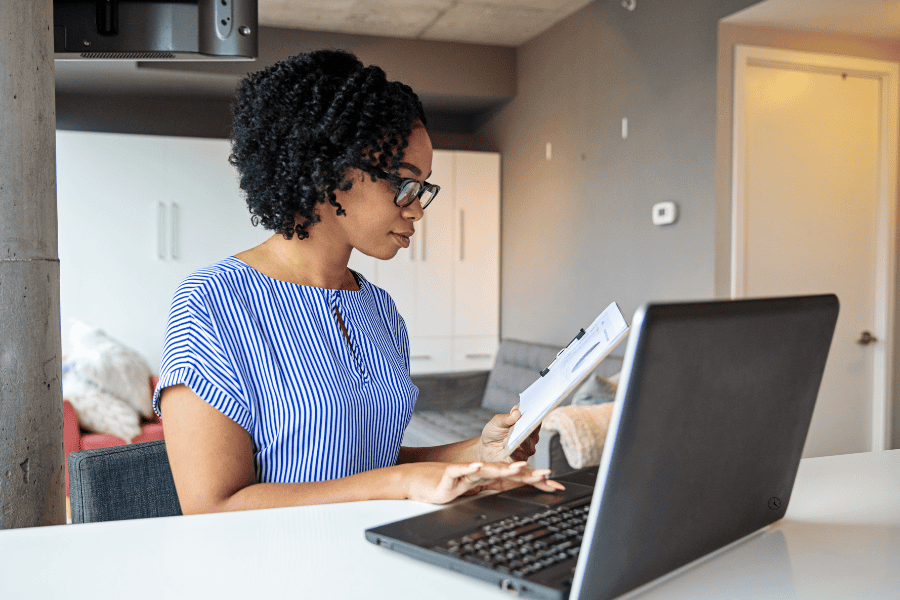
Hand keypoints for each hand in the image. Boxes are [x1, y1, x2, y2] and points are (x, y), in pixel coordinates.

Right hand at [402, 461, 561, 504]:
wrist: (419, 481)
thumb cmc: (447, 486)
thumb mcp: (474, 491)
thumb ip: (493, 489)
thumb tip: (514, 492)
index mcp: (488, 477)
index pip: (515, 479)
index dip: (535, 481)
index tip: (555, 485)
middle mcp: (481, 472)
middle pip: (507, 472)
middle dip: (528, 474)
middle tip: (547, 474)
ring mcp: (466, 472)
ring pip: (488, 470)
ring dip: (503, 468)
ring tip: (519, 467)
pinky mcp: (451, 474)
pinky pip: (462, 471)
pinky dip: (470, 468)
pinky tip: (479, 466)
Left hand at [478, 405, 540, 463]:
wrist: (485, 448)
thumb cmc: (494, 433)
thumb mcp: (497, 422)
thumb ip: (506, 417)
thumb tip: (516, 411)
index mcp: (527, 424)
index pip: (536, 419)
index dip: (534, 415)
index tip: (531, 412)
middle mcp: (530, 437)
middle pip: (533, 432)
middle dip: (527, 428)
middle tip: (521, 425)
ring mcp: (527, 449)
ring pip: (528, 445)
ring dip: (519, 441)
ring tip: (508, 438)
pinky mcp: (520, 460)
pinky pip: (520, 456)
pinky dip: (514, 451)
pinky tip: (506, 446)